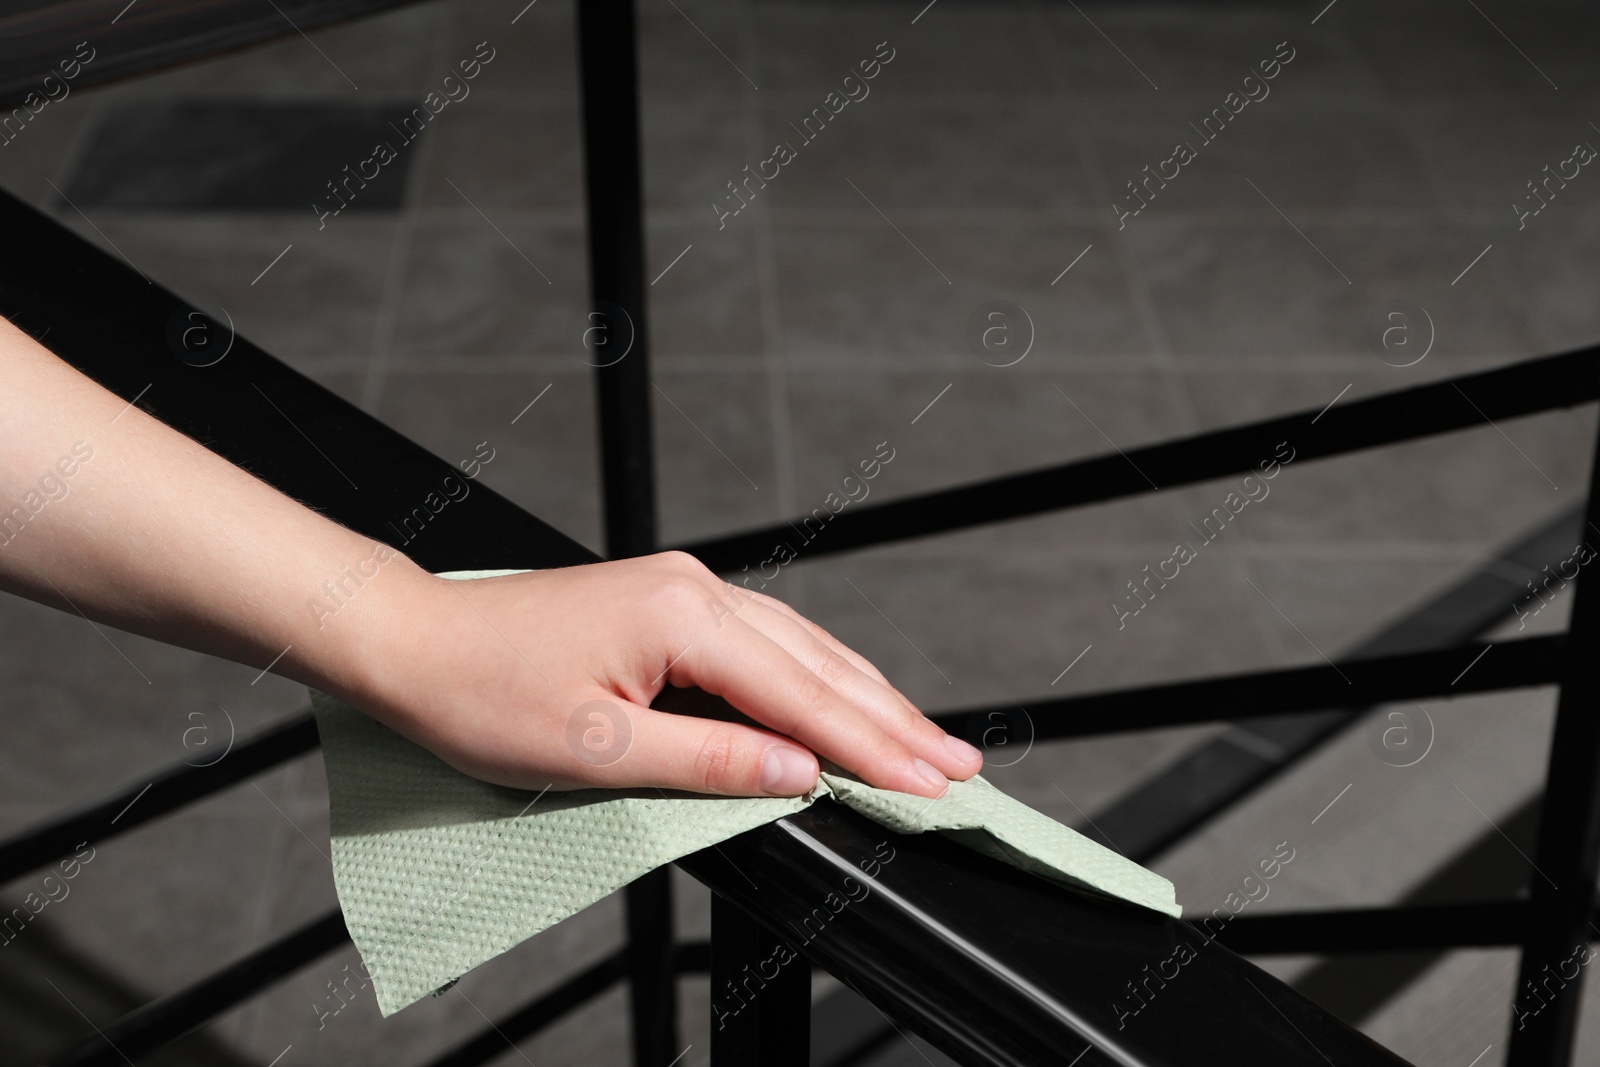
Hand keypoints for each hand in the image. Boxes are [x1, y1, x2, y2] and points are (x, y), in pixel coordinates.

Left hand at [355, 551, 981, 798]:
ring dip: (864, 699)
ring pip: (802, 649)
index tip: (932, 783)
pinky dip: (815, 681)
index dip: (873, 748)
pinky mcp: (671, 606)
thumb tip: (799, 775)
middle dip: (893, 721)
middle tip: (960, 766)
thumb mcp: (596, 750)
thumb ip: (709, 762)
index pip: (803, 696)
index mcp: (684, 619)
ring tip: (924, 740)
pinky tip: (841, 702)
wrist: (414, 641)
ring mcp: (686, 592)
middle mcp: (698, 590)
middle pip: (819, 665)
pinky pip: (767, 644)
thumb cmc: (482, 695)